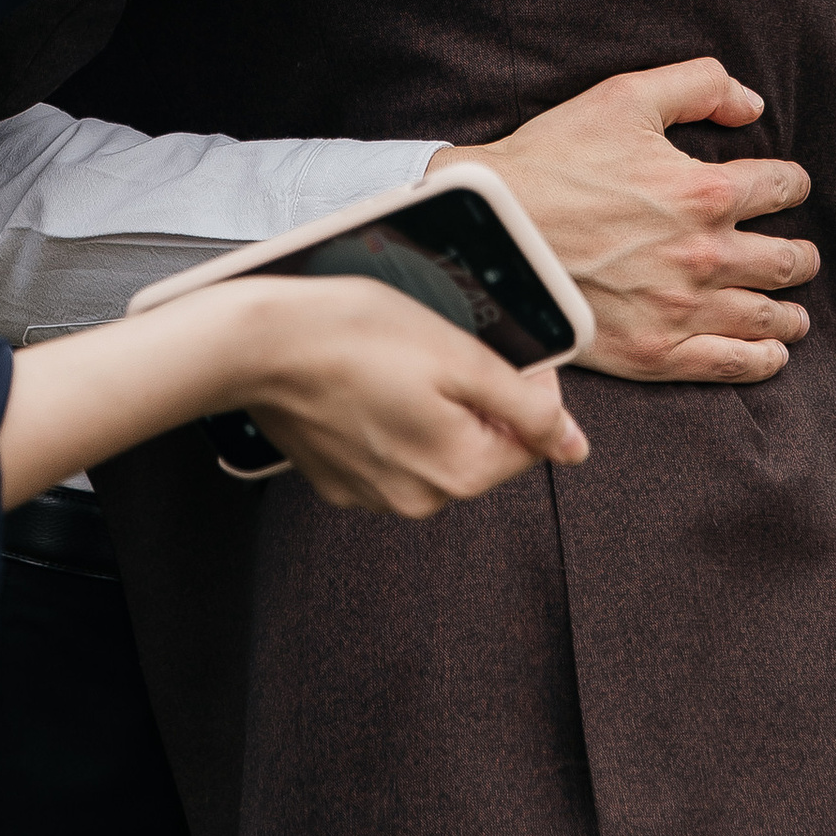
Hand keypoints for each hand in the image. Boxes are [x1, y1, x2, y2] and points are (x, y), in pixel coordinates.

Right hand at [233, 277, 589, 514]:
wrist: (260, 345)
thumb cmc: (356, 336)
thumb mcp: (459, 356)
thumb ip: (527, 405)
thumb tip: (575, 446)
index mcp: (459, 473)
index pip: (531, 440)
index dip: (522, 386)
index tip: (485, 348)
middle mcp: (419, 499)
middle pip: (480, 444)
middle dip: (470, 397)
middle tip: (434, 347)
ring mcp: (373, 495)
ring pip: (433, 445)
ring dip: (428, 405)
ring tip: (391, 360)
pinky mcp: (338, 480)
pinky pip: (388, 450)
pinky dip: (386, 417)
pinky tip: (363, 381)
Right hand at [436, 59, 817, 383]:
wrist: (493, 230)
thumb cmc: (553, 160)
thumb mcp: (625, 97)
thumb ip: (699, 85)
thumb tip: (752, 104)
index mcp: (704, 191)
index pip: (781, 188)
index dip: (792, 184)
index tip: (788, 188)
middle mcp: (705, 255)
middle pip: (785, 260)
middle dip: (801, 255)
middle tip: (802, 256)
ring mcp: (682, 309)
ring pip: (766, 317)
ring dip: (790, 314)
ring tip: (795, 313)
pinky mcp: (655, 351)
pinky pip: (728, 363)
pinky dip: (760, 360)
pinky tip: (771, 355)